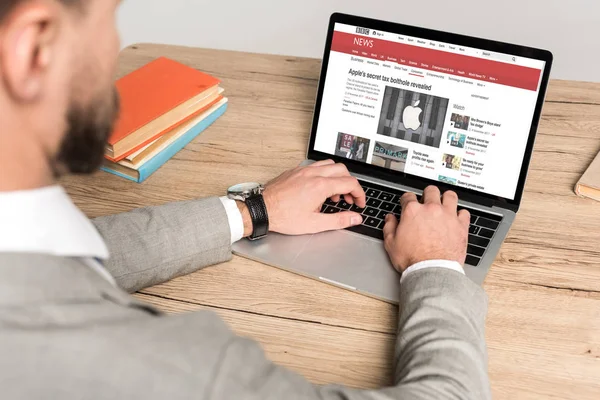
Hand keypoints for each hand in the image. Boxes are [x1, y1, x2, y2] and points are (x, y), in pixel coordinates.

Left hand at [239, 160, 366, 235]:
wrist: (262, 209)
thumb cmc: (283, 216)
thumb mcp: (314, 224)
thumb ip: (338, 220)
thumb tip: (355, 218)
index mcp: (320, 186)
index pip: (350, 183)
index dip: (359, 194)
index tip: (359, 203)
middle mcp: (313, 174)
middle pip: (342, 170)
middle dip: (350, 184)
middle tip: (348, 199)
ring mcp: (303, 170)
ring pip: (329, 165)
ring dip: (337, 177)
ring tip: (333, 195)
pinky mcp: (295, 171)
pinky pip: (315, 166)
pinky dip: (323, 174)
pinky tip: (318, 189)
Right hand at [382, 186, 469, 272]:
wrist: (431, 271)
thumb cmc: (412, 259)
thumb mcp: (391, 244)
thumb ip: (389, 227)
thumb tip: (389, 219)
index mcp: (412, 211)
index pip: (408, 196)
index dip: (406, 199)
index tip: (407, 203)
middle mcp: (431, 209)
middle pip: (431, 191)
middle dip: (427, 194)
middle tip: (427, 200)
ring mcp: (448, 215)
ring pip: (450, 196)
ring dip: (446, 198)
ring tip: (444, 203)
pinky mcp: (461, 225)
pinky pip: (464, 212)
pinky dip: (460, 214)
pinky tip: (456, 218)